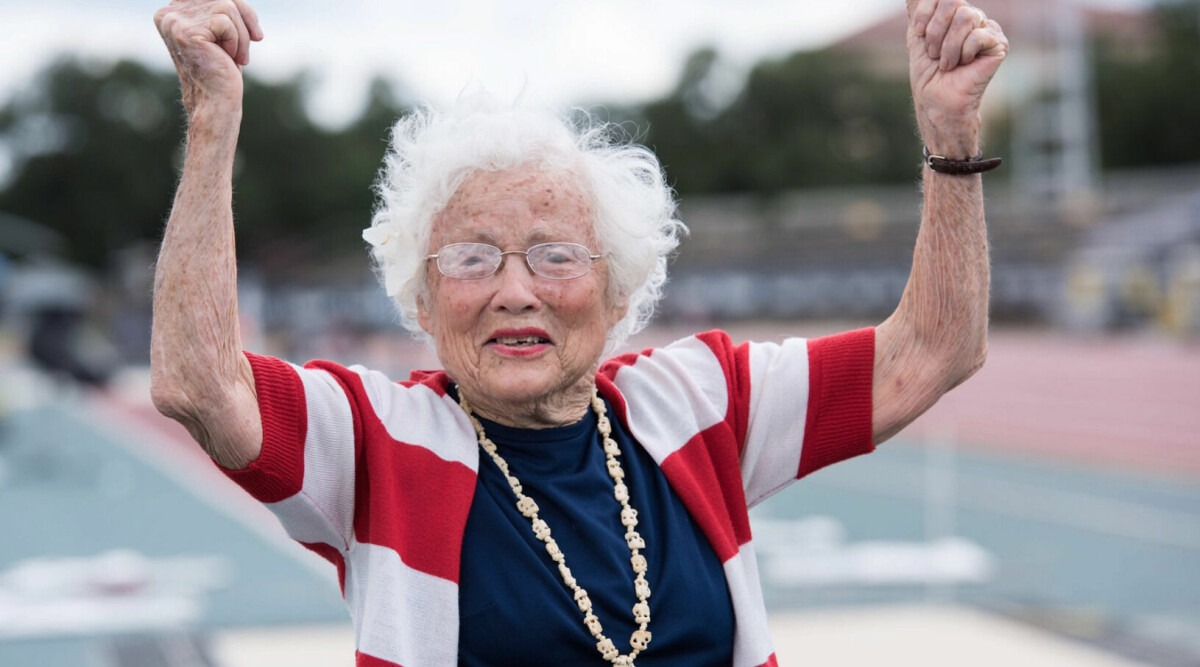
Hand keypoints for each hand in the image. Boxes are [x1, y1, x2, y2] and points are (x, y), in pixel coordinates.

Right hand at [154, 0, 263, 116]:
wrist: (216, 101)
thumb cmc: (222, 69)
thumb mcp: (223, 31)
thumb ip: (221, 9)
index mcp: (173, 12)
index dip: (241, 9)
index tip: (253, 33)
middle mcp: (169, 13)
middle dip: (245, 20)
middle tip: (247, 46)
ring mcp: (174, 22)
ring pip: (227, 6)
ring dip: (242, 35)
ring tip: (236, 56)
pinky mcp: (186, 32)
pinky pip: (226, 21)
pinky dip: (236, 41)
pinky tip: (227, 58)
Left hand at [906, 0, 1008, 156]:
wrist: (937, 100)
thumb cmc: (928, 73)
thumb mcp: (917, 36)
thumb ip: (919, 10)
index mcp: (954, 14)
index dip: (925, 13)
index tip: (919, 34)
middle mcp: (973, 18)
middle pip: (954, 1)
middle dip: (936, 30)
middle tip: (934, 53)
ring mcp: (988, 30)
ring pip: (966, 16)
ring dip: (949, 45)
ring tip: (947, 63)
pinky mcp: (999, 44)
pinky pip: (978, 35)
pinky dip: (963, 53)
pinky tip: (964, 65)